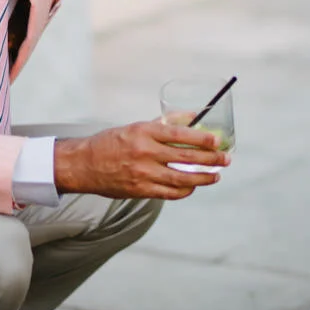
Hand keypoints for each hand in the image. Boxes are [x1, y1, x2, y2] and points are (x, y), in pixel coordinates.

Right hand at [53, 120, 229, 199]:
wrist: (84, 165)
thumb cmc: (111, 143)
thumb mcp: (136, 127)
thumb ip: (164, 124)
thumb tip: (193, 117)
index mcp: (144, 132)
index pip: (180, 134)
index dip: (202, 138)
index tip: (217, 141)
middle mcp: (145, 153)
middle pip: (186, 157)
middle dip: (210, 159)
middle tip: (225, 160)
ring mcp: (143, 173)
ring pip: (181, 178)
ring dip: (203, 178)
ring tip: (215, 176)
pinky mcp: (140, 190)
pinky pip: (169, 193)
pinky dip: (184, 190)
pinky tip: (192, 186)